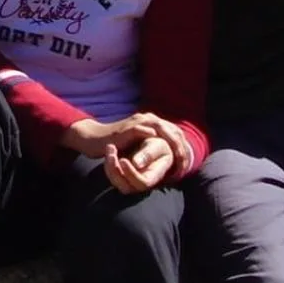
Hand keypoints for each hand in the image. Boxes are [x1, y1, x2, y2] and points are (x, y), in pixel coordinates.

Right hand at [66, 113, 191, 168]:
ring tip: (179, 159)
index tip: (188, 164)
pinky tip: (163, 152)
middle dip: (182, 147)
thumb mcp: (139, 143)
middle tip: (187, 164)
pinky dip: (155, 140)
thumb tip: (168, 153)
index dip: (184, 147)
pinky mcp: (128, 128)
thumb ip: (152, 143)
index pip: (176, 131)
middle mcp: (147, 118)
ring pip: (162, 129)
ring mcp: (138, 122)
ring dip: (173, 144)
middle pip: (173, 129)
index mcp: (152, 122)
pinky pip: (145, 131)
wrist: (95, 138)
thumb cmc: (117, 143)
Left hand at [103, 136, 173, 192]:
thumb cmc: (157, 146)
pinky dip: (108, 163)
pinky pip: (111, 174)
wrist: (150, 145)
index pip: (143, 183)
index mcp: (153, 176)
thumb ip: (149, 154)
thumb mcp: (157, 146)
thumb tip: (136, 164)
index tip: (123, 160)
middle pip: (126, 188)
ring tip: (110, 147)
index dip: (132, 174)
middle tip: (111, 153)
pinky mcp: (120, 175)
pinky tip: (110, 149)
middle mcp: (140, 182)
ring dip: (110, 166)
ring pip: (116, 182)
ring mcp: (129, 180)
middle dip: (115, 172)